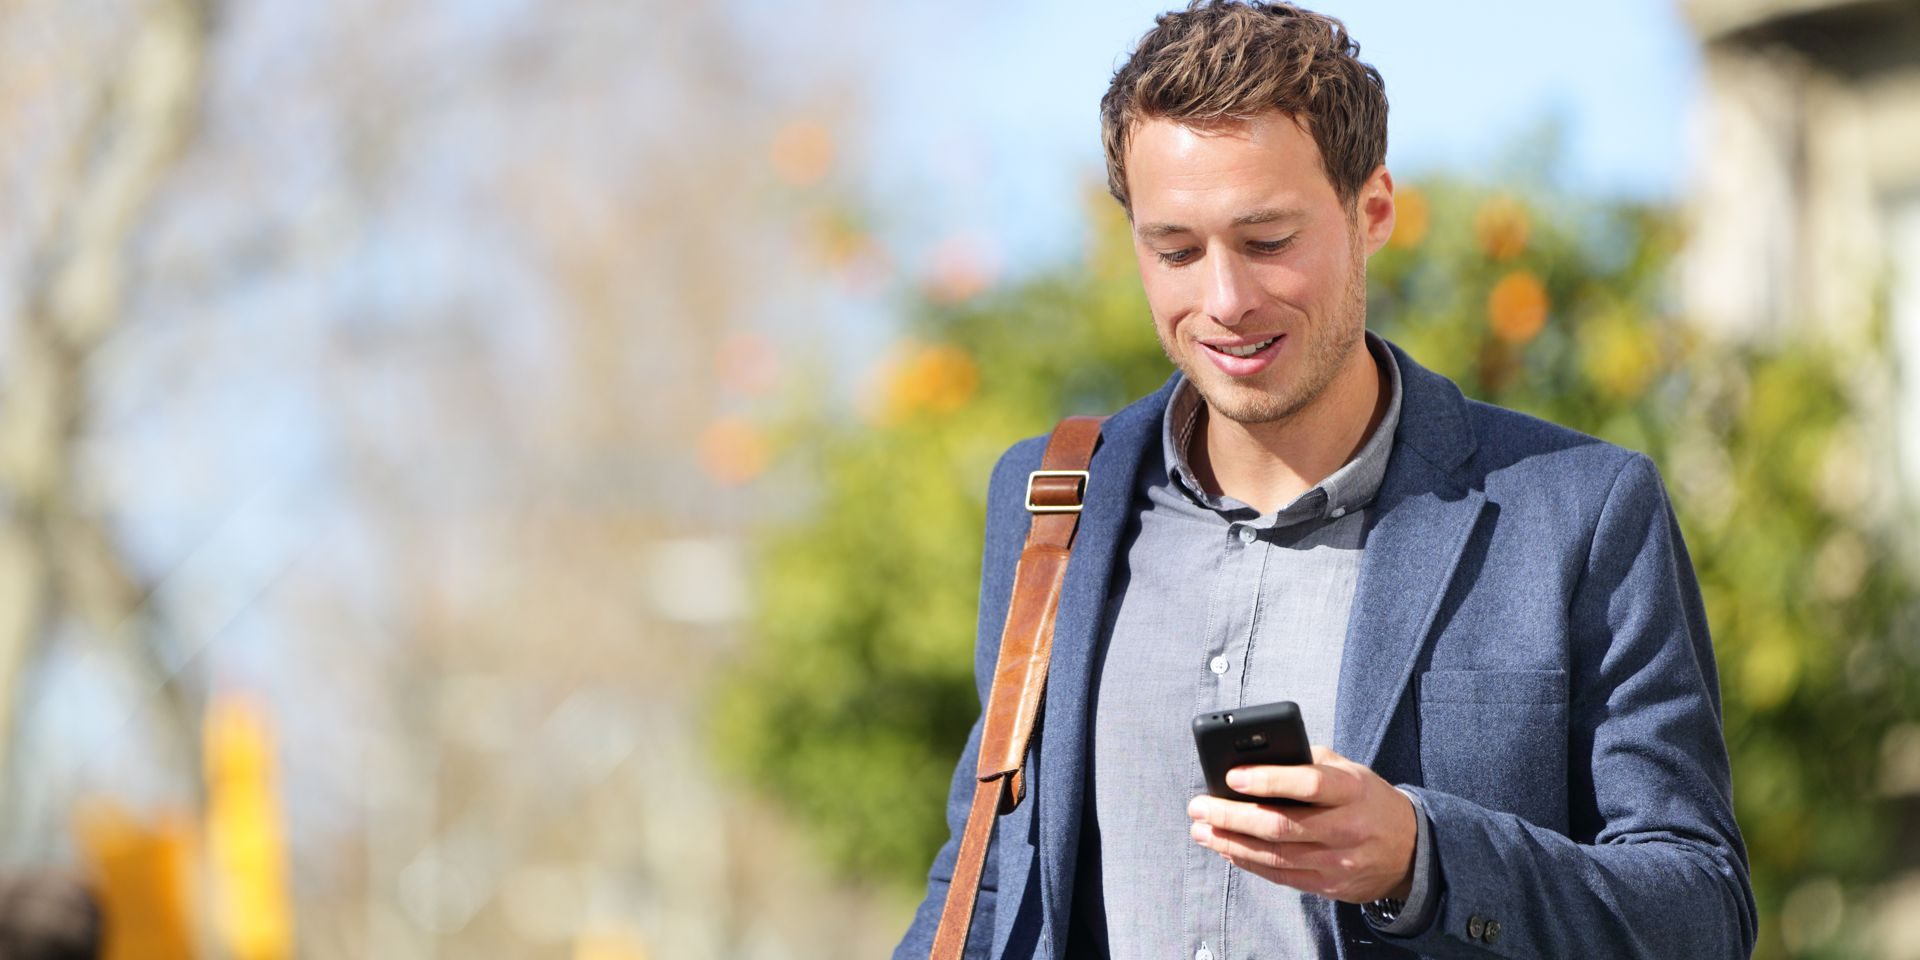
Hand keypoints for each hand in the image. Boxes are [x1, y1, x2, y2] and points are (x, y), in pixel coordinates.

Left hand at [1187, 745, 1415, 903]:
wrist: (1409, 849)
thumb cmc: (1366, 799)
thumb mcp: (1348, 770)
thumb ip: (1306, 761)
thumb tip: (1252, 758)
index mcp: (1352, 790)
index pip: (1307, 784)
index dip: (1266, 780)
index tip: (1230, 776)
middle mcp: (1346, 828)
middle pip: (1280, 825)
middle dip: (1231, 816)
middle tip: (1198, 806)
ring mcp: (1338, 862)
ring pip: (1273, 856)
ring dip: (1230, 843)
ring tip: (1202, 830)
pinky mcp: (1329, 885)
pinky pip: (1280, 876)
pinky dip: (1248, 862)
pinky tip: (1226, 850)